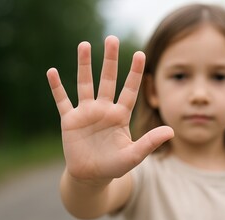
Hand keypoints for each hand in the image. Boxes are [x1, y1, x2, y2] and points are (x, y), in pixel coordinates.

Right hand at [47, 36, 173, 182]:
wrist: (91, 176)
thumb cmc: (114, 166)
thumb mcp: (133, 155)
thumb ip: (150, 142)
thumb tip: (172, 130)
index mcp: (120, 115)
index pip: (129, 90)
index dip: (135, 73)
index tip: (140, 53)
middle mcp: (104, 109)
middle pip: (107, 80)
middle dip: (110, 60)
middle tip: (111, 39)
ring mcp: (86, 113)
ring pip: (85, 84)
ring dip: (84, 65)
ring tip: (84, 45)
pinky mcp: (70, 120)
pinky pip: (62, 100)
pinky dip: (57, 87)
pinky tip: (52, 72)